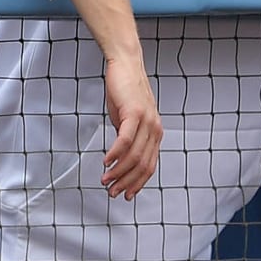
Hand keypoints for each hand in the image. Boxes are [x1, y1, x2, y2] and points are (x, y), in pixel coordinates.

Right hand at [101, 53, 161, 199]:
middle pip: (142, 165)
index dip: (137, 183)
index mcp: (155, 134)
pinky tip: (106, 161)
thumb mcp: (128, 120)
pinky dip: (115, 154)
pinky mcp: (135, 113)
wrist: (126, 66)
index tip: (125, 194)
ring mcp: (147, 121)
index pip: (149, 166)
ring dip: (117, 172)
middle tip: (112, 191)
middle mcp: (155, 129)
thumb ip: (128, 139)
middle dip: (126, 182)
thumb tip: (119, 159)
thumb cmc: (126, 92)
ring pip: (133, 156)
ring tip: (105, 180)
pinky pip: (125, 140)